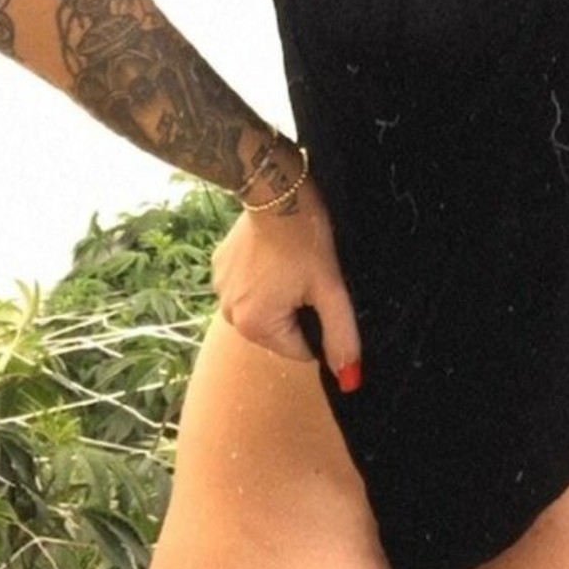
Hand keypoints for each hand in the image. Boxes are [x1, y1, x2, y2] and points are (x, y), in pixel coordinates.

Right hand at [211, 178, 361, 388]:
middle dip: (297, 310)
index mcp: (255, 326)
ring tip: (290, 262)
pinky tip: (273, 253)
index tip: (321, 293)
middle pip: (280, 331)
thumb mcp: (330, 288)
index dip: (319, 325)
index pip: (300, 351)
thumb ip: (341, 336)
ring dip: (279, 294)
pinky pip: (249, 287)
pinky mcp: (218, 267)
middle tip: (308, 275)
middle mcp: (228, 314)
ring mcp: (220, 289)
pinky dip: (263, 278)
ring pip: (264, 308)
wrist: (274, 188)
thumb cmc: (304, 237)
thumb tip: (349, 381)